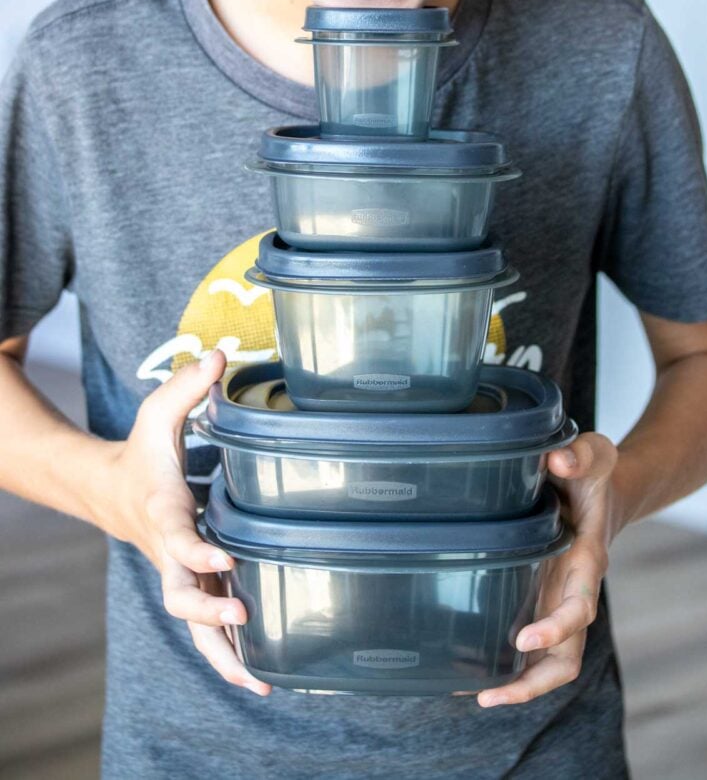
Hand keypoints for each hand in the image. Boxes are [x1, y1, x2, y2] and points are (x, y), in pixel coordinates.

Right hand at [97, 349, 270, 696]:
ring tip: (262, 683)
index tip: (227, 560)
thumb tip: (221, 353)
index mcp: (164, 514)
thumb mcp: (157, 416)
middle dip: (209, 614)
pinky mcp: (193, 584)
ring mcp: (180, 575)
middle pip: (181, 597)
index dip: (198, 551)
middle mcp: (170, 554)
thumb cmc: (142, 455)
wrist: (113, 492)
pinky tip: (263, 674)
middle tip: (243, 622)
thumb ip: (187, 388)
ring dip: (223, 657)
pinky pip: (208, 628)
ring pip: (195, 627)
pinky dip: (228, 654)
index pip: (177, 538)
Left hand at [477, 432, 618, 707]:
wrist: (599, 489)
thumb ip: (580, 455)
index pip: (580, 606)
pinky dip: (510, 662)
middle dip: (534, 681)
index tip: (523, 638)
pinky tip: (470, 670)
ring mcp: (558, 598)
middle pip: (567, 655)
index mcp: (587, 560)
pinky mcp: (541, 596)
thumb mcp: (594, 453)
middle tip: (489, 694)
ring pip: (552, 660)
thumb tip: (556, 461)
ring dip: (520, 684)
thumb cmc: (593, 473)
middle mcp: (573, 589)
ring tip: (475, 696)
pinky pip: (532, 642)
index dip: (556, 627)